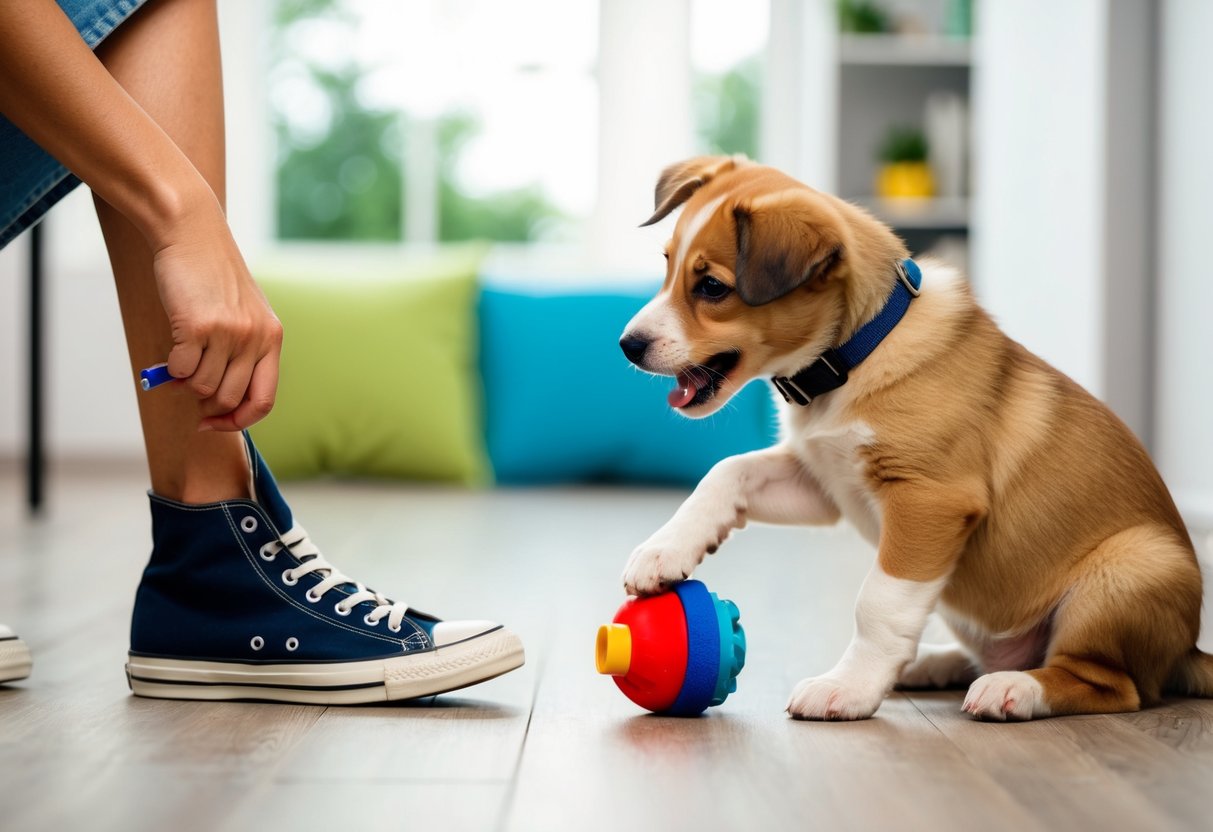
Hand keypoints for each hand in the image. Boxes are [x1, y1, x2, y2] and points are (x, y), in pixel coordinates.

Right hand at [152, 201, 282, 430]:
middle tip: (190, 384)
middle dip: (206, 401)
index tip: (216, 424)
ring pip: (202, 387)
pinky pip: (180, 370)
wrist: (193, 235)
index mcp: (272, 339)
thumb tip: (216, 404)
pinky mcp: (198, 326)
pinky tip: (174, 344)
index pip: (264, 401)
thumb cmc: (213, 279)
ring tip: (184, 354)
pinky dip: (170, 367)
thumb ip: (241, 354)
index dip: (239, 421)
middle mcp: (255, 338)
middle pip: (229, 399)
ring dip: (186, 380)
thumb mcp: (243, 315)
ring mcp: (228, 333)